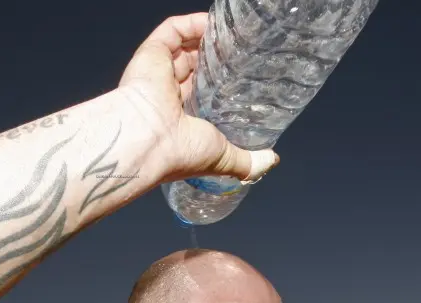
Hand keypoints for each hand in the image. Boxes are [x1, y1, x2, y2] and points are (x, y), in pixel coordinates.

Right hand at [118, 13, 279, 183]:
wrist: (148, 141)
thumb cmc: (181, 152)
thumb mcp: (224, 158)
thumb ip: (249, 161)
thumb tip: (272, 160)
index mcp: (181, 121)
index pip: (202, 96)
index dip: (222, 86)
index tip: (243, 80)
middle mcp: (168, 97)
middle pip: (195, 69)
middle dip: (217, 60)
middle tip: (241, 55)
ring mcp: (158, 74)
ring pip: (184, 48)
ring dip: (207, 39)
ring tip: (231, 35)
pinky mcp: (151, 54)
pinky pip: (172, 31)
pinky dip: (192, 24)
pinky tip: (213, 23)